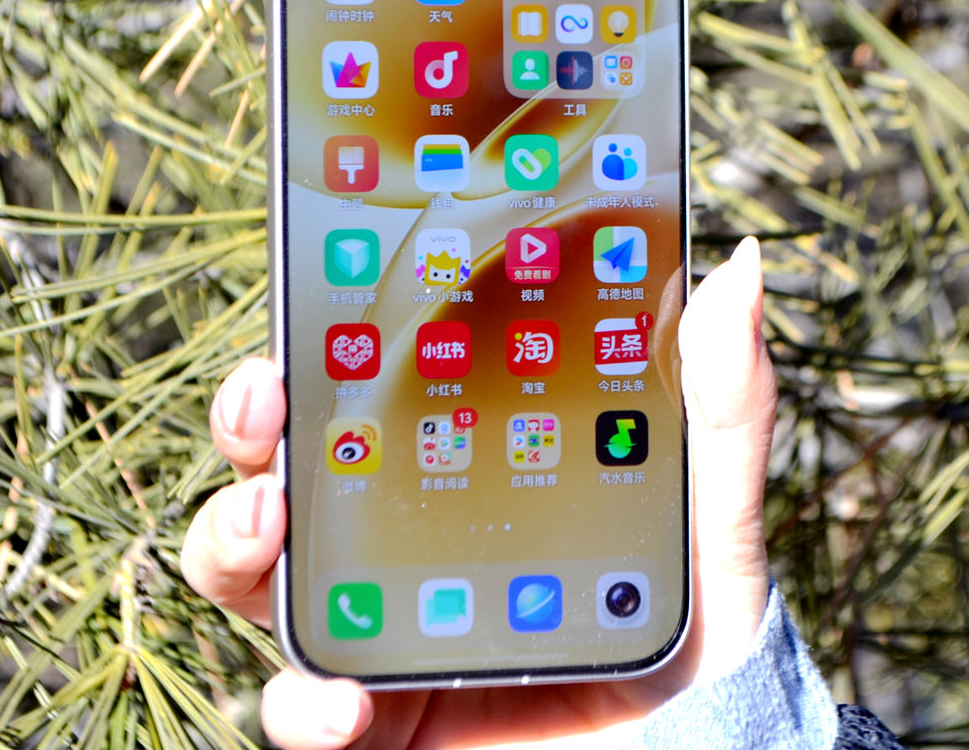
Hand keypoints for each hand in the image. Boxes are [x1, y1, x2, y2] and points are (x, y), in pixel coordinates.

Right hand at [182, 237, 775, 748]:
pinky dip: (301, 703)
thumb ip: (724, 406)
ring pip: (254, 577)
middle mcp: (399, 546)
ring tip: (264, 521)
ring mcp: (376, 633)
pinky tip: (342, 701)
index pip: (373, 392)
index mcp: (463, 475)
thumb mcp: (713, 517)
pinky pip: (300, 711)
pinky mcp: (374, 727)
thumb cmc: (698, 636)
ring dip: (229, 538)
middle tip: (263, 397)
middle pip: (285, 468)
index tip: (318, 287)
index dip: (328, 340)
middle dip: (248, 425)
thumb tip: (739, 265)